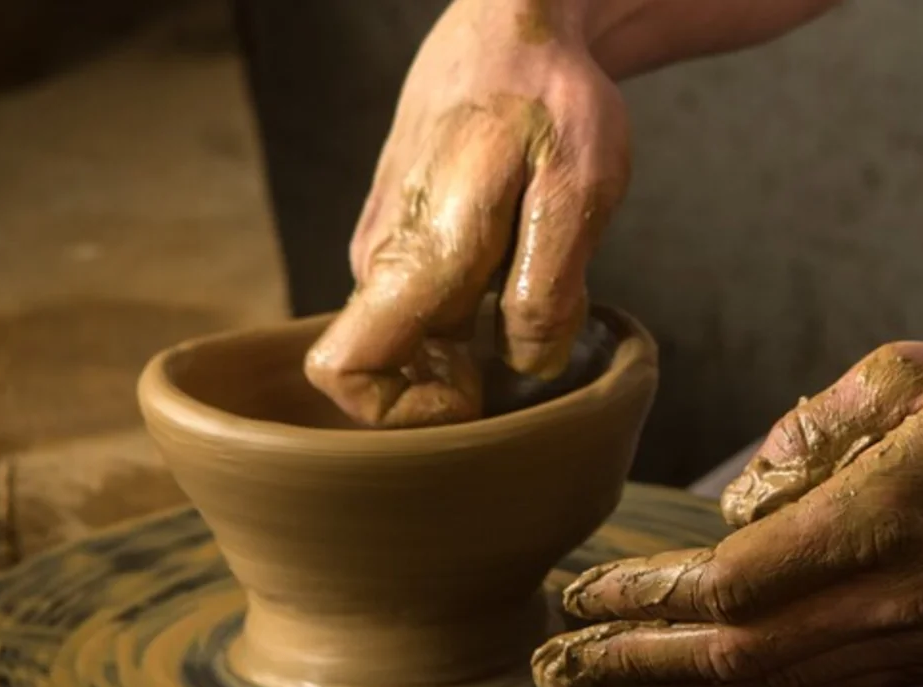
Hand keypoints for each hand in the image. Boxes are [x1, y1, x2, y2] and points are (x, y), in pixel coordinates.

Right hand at [304, 0, 630, 426]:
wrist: (515, 26)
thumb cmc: (547, 100)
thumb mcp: (577, 191)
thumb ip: (548, 289)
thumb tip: (524, 364)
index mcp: (416, 256)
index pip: (345, 373)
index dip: (401, 413)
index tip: (470, 391)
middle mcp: (382, 256)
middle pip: (382, 369)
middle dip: (451, 382)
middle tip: (525, 337)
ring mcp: (386, 242)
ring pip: (406, 336)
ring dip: (464, 342)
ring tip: (528, 284)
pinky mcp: (402, 230)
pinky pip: (419, 301)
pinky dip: (466, 307)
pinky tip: (515, 264)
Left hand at [531, 342, 922, 686]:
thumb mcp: (911, 372)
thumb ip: (811, 429)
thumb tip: (738, 502)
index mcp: (882, 523)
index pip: (734, 585)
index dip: (646, 599)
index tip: (579, 597)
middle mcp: (896, 603)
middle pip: (737, 658)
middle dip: (635, 667)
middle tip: (553, 675)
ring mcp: (919, 644)